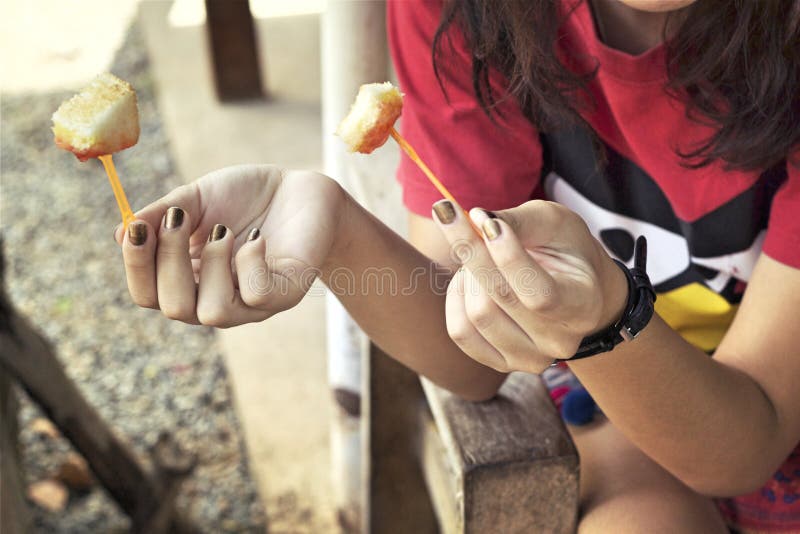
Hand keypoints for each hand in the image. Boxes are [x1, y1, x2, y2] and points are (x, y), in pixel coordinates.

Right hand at [115, 164, 345, 326]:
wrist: (300, 187)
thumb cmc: (246, 196)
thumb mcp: (194, 199)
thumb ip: (160, 215)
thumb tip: (121, 233)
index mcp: (188, 279)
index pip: (147, 295)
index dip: (136, 266)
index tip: (136, 228)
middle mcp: (216, 298)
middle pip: (174, 308)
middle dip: (169, 260)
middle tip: (180, 220)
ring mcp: (252, 302)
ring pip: (214, 312)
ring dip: (213, 264)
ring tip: (226, 231)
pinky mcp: (286, 293)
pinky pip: (257, 296)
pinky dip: (250, 264)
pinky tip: (257, 238)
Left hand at [433, 199, 627, 373]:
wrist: (574, 289)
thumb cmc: (564, 249)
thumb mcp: (554, 223)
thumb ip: (520, 221)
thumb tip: (478, 219)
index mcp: (583, 306)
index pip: (539, 294)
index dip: (507, 256)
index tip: (484, 219)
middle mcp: (560, 341)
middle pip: (499, 298)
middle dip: (470, 249)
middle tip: (449, 212)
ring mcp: (531, 359)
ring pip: (476, 313)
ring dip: (466, 273)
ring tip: (480, 254)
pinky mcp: (502, 363)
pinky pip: (460, 332)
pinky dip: (455, 298)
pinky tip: (469, 280)